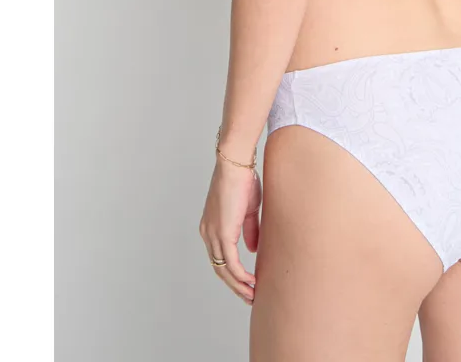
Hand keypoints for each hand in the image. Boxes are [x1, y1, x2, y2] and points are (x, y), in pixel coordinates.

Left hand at [198, 155, 260, 303]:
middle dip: (234, 286)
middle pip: (218, 268)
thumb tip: (252, 249)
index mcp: (211, 227)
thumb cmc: (242, 180)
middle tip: (249, 297)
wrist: (235, 164)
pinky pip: (231, 262)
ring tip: (252, 295)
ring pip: (223, 269)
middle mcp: (207, 233)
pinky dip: (240, 275)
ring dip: (238, 285)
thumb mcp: (247, 210)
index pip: (219, 257)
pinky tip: (251, 282)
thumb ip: (248, 231)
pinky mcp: (222, 233)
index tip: (246, 283)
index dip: (232, 273)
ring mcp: (212, 234)